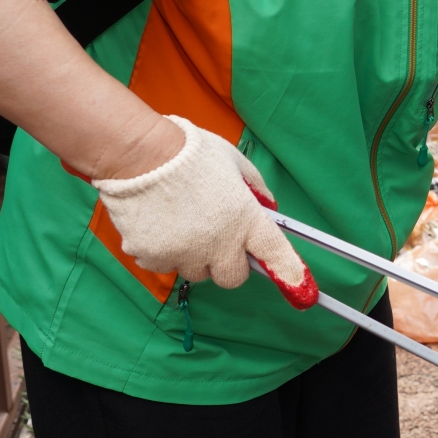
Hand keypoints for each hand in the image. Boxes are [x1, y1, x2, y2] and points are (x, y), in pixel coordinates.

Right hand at [93, 116, 314, 299]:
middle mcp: (217, 242)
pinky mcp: (150, 256)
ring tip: (180, 221)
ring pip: (194, 272)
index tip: (299, 286)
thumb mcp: (235, 162)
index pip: (274, 252)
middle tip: (217, 238)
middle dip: (227, 263)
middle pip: (232, 277)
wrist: (139, 152)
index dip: (289, 271)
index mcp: (244, 217)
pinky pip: (161, 264)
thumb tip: (267, 207)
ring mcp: (182, 253)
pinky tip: (158, 222)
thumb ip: (255, 188)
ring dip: (193, 256)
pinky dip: (161, 251)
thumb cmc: (190, 151)